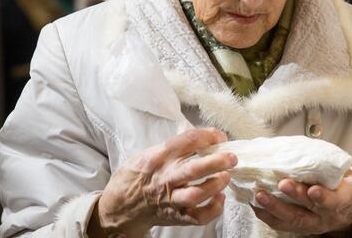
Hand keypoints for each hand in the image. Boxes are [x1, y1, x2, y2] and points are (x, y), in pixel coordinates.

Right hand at [88, 128, 236, 236]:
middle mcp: (165, 178)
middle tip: (232, 157)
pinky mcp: (176, 216)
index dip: (208, 136)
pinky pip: (197, 217)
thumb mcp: (148, 153)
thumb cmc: (137, 175)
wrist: (119, 206)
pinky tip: (220, 198)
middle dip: (217, 161)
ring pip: (196, 194)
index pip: (187, 141)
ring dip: (215, 185)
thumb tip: (203, 136)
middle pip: (194, 169)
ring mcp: (170, 199)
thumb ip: (173, 146)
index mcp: (158, 157)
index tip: (219, 136)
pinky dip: (213, 209)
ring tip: (226, 177)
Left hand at [250, 170, 351, 235]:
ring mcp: (314, 224)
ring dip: (275, 208)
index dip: (324, 197)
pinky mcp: (301, 228)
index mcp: (344, 200)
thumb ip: (329, 166)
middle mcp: (328, 216)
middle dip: (295, 196)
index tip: (313, 190)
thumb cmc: (344, 185)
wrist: (350, 209)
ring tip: (260, 195)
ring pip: (294, 219)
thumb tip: (305, 148)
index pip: (335, 201)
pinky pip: (283, 225)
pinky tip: (256, 205)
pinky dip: (268, 215)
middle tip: (282, 184)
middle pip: (310, 209)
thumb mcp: (346, 174)